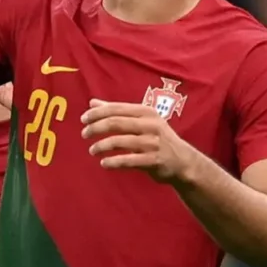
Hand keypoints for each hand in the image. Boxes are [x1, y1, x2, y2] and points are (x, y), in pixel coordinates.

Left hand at [81, 100, 197, 183]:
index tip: (83, 119)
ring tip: (92, 150)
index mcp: (146, 112)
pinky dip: (113, 162)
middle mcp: (150, 125)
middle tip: (84, 134)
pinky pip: (128, 160)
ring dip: (101, 146)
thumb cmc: (157, 138)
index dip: (97, 113)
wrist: (182, 161)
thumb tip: (92, 103)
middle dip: (96, 127)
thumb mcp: (141, 121)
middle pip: (116, 122)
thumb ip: (116, 112)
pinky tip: (103, 163)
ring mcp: (152, 143)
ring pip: (120, 141)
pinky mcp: (153, 160)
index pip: (116, 109)